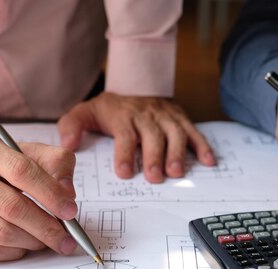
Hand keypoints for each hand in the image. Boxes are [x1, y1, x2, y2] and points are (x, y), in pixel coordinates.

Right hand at [0, 128, 78, 260]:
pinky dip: (12, 252)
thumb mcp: (22, 152)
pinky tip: (24, 247)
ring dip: (32, 242)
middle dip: (46, 227)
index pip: (21, 170)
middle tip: (66, 238)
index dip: (50, 194)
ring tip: (47, 241)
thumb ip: (53, 163)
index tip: (70, 211)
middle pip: (11, 206)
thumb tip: (67, 193)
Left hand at [57, 92, 215, 182]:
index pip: (124, 134)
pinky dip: (203, 146)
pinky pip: (193, 132)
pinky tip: (209, 162)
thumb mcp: (85, 111)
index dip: (124, 154)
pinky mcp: (180, 119)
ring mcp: (166, 117)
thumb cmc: (111, 107)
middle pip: (152, 136)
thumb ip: (72, 127)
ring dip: (177, 153)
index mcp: (123, 116)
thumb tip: (68, 145)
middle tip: (154, 177)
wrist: (136, 82)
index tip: (123, 172)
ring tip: (177, 172)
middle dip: (154, 157)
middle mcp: (146, 116)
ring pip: (174, 134)